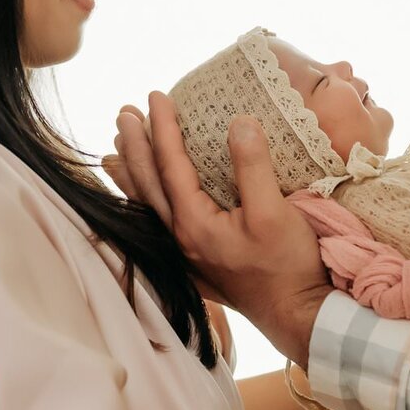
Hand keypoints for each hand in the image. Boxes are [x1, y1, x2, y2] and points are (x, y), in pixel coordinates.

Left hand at [106, 93, 331, 362]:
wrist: (296, 314)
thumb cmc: (287, 265)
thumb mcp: (275, 211)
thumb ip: (252, 166)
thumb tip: (239, 121)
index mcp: (194, 223)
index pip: (169, 165)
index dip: (162, 127)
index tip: (157, 96)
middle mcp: (180, 239)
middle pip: (146, 185)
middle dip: (134, 146)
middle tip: (124, 113)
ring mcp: (185, 255)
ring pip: (146, 209)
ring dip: (130, 176)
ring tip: (113, 152)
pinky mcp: (196, 266)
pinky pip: (158, 227)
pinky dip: (143, 206)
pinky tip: (144, 203)